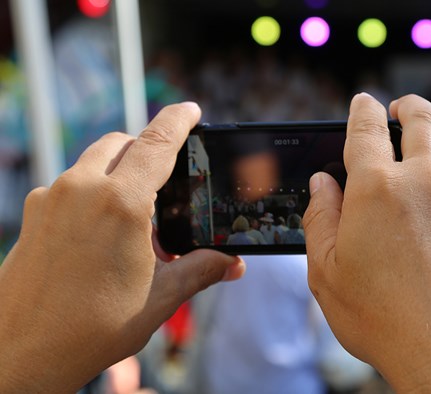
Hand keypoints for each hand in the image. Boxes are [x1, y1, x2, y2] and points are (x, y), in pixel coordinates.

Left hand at [0, 103, 245, 391]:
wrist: (23, 353)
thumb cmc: (94, 326)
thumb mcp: (161, 298)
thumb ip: (202, 270)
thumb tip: (233, 264)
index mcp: (121, 204)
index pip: (156, 143)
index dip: (178, 120)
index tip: (190, 109)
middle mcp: (81, 190)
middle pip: (121, 143)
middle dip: (146, 148)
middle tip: (167, 175)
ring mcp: (51, 200)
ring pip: (91, 161)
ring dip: (117, 171)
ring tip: (135, 213)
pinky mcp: (32, 215)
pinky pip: (68, 185)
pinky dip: (91, 191)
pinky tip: (100, 230)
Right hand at [303, 94, 430, 391]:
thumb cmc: (384, 320)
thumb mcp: (328, 274)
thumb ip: (321, 219)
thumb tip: (324, 184)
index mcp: (377, 190)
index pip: (367, 128)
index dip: (363, 109)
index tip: (364, 103)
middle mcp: (425, 186)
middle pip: (423, 123)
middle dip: (411, 107)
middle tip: (404, 108)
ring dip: (428, 197)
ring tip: (415, 252)